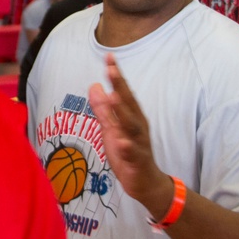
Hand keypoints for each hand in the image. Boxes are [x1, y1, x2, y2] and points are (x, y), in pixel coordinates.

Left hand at [89, 53, 173, 217]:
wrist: (144, 182)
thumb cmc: (128, 152)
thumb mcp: (111, 128)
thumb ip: (103, 109)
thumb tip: (94, 86)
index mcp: (131, 116)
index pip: (123, 92)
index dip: (116, 75)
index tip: (109, 57)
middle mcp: (138, 126)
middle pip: (129, 103)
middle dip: (121, 86)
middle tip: (111, 70)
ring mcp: (139, 143)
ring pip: (132, 125)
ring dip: (123, 112)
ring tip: (114, 98)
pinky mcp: (137, 160)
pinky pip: (133, 153)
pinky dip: (128, 148)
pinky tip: (122, 143)